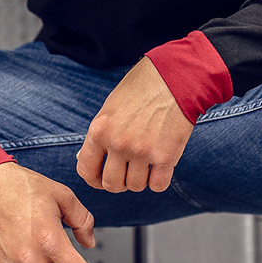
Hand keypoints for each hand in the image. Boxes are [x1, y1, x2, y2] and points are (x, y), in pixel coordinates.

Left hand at [76, 58, 192, 192]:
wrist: (175, 76)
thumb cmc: (142, 88)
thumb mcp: (110, 108)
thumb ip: (100, 135)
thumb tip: (87, 159)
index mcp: (99, 130)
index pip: (86, 170)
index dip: (94, 179)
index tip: (102, 178)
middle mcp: (118, 143)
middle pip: (111, 184)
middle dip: (119, 182)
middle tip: (127, 172)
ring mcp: (142, 151)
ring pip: (135, 186)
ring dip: (140, 179)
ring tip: (146, 163)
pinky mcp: (166, 155)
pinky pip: (158, 185)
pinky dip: (158, 180)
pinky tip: (160, 167)